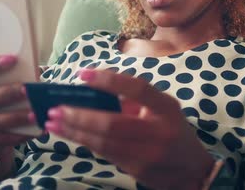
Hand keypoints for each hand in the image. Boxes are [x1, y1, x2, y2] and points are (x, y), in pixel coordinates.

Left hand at [45, 68, 214, 189]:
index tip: (83, 74)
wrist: (192, 170)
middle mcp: (159, 130)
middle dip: (79, 115)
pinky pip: (105, 153)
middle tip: (56, 109)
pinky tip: (70, 134)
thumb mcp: (161, 109)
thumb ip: (133, 100)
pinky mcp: (137, 170)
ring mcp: (148, 153)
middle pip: (113, 122)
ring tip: (53, 122)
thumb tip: (93, 90)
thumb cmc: (171, 131)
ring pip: (104, 142)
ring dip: (75, 131)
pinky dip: (85, 141)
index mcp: (166, 108)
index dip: (109, 80)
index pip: (137, 89)